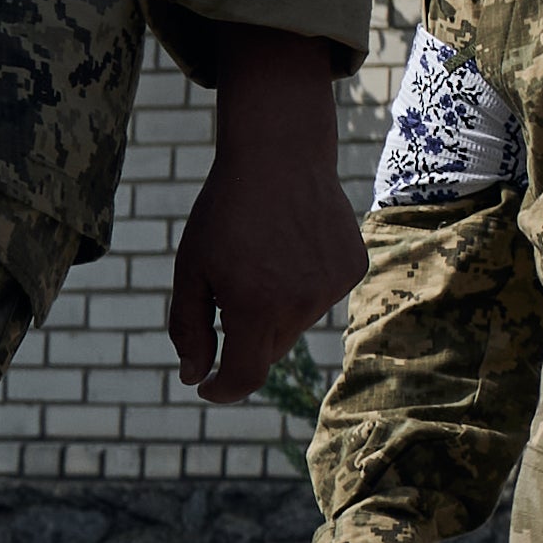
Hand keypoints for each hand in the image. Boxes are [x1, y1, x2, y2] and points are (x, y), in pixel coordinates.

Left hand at [164, 34, 357, 399]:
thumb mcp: (191, 270)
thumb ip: (189, 330)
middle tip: (229, 293)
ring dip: (276, 309)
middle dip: (245, 338)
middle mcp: (301, 304)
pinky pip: (322, 297)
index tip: (207, 384)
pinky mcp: (353, 267)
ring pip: (296, 323)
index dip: (222, 388)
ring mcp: (333, 286)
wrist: (280, 153)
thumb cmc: (226, 212)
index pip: (245, 378)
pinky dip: (304, 286)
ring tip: (265, 257)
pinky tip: (293, 247)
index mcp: (256, 308)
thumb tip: (195, 376)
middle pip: (269, 350)